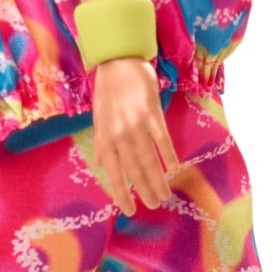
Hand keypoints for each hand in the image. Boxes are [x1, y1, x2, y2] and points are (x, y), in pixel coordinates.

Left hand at [90, 59, 180, 215]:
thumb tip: (101, 164)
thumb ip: (102, 143)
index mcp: (106, 138)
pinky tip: (174, 169)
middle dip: (144, 191)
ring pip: (149, 160)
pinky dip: (168, 156)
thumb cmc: (108, 89)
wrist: (119, 61)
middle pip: (134, 170)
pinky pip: (162, 140)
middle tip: (155, 205)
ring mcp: (137, 125)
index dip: (121, 194)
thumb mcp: (98, 118)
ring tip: (165, 194)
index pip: (114, 173)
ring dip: (158, 180)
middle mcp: (120, 135)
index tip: (129, 210)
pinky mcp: (152, 114)